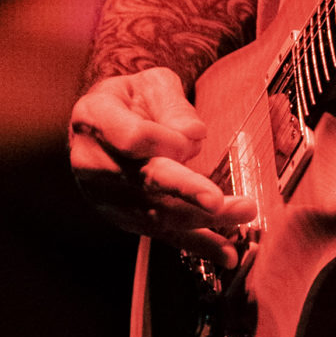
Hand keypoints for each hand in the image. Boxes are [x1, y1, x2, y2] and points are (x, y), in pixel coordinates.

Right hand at [68, 67, 253, 270]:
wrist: (106, 124)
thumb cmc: (132, 99)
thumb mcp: (151, 84)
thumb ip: (172, 104)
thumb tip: (193, 134)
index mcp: (94, 118)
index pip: (130, 138)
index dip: (163, 140)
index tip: (192, 138)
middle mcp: (93, 162)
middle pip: (143, 181)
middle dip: (184, 191)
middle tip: (216, 200)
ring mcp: (107, 197)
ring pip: (156, 212)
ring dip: (202, 218)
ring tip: (242, 213)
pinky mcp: (127, 219)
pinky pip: (163, 234)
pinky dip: (198, 244)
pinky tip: (226, 253)